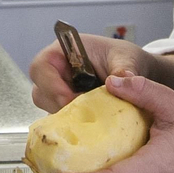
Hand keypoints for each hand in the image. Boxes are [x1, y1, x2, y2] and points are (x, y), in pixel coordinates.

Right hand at [29, 33, 167, 112]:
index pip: (41, 66)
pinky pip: (60, 117)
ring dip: (67, 115)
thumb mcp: (128, 59)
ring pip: (48, 106)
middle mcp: (56, 70)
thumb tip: (119, 81)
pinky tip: (91, 122)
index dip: (50, 84)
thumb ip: (124, 69)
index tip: (72, 99)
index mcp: (64, 50)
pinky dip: (73, 122)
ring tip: (92, 116)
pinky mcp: (66, 105)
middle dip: (59, 105)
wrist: (133, 71)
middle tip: (84, 113)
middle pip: (40, 91)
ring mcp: (60, 88)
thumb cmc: (125, 57)